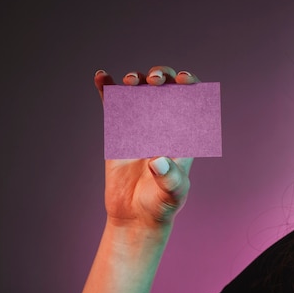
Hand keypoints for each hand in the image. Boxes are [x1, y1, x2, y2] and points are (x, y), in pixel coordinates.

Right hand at [94, 66, 199, 229]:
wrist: (135, 216)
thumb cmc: (162, 205)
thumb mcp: (172, 193)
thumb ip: (169, 178)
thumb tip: (157, 160)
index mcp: (184, 134)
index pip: (192, 101)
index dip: (189, 84)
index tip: (182, 80)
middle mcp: (164, 125)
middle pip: (166, 89)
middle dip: (162, 76)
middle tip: (154, 81)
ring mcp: (141, 126)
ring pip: (140, 92)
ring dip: (137, 80)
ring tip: (132, 82)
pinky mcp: (119, 133)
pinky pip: (113, 106)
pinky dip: (108, 90)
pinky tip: (101, 77)